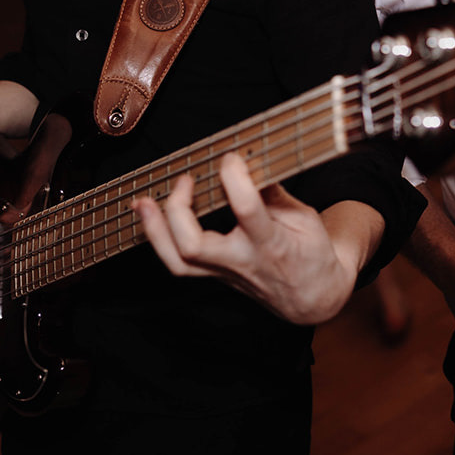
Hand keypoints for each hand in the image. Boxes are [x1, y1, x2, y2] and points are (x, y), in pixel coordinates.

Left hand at [132, 155, 371, 324]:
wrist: (311, 298)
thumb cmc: (311, 254)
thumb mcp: (305, 218)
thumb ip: (274, 193)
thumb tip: (249, 162)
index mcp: (271, 244)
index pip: (248, 210)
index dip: (235, 179)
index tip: (231, 157)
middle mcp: (242, 261)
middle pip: (194, 246)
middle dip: (179, 210)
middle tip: (186, 179)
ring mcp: (224, 273)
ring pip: (178, 262)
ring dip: (155, 231)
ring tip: (143, 203)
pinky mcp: (213, 277)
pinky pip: (178, 263)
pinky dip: (159, 240)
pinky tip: (150, 217)